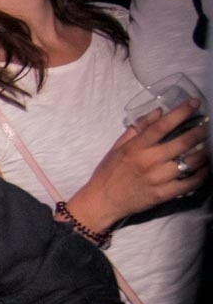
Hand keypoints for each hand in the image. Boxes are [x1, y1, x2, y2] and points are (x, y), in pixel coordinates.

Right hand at [75, 99, 209, 227]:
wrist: (102, 201)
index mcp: (136, 147)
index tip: (194, 102)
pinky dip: (201, 175)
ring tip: (208, 146)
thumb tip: (159, 111)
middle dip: (201, 131)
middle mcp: (149, 161)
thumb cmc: (108, 172)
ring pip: (191, 162)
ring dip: (204, 152)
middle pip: (183, 142)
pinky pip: (189, 184)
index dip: (181, 112)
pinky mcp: (163, 194)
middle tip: (208, 125)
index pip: (162, 126)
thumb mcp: (117, 147)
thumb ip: (137, 128)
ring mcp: (158, 179)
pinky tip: (205, 168)